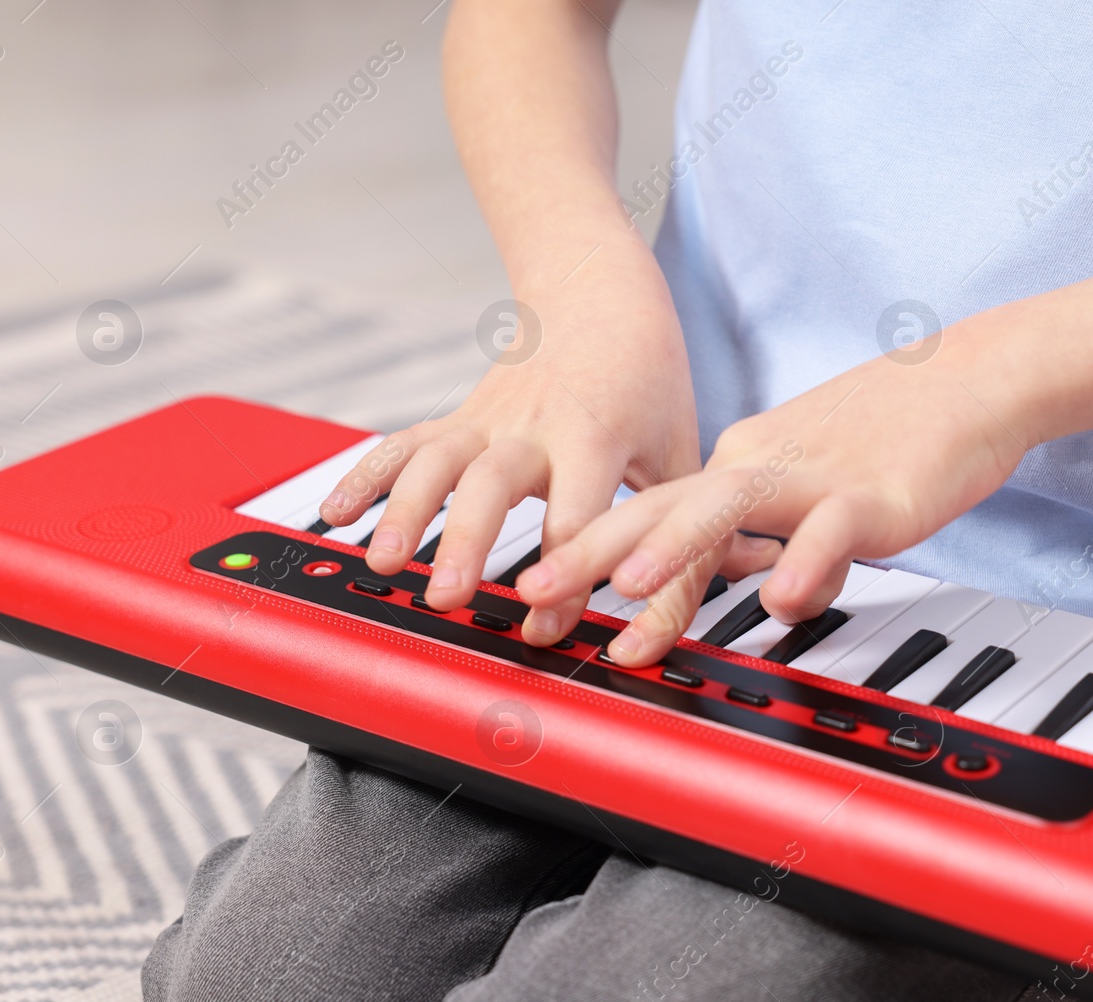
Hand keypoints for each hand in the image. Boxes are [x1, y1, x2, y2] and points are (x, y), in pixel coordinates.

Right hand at [317, 249, 762, 645]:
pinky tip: (337, 516)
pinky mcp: (459, 417)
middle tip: (448, 597)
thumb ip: (699, 518)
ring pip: (438, 461)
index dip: (566, 572)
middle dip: (468, 540)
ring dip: (406, 511)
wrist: (594, 286)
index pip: (581, 513)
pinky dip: (367, 476)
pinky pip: (404, 444)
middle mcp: (535, 424)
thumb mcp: (682, 442)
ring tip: (385, 563)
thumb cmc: (646, 370)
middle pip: (495, 483)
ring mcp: (488, 419)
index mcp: (598, 432)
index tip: (551, 625)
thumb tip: (755, 575)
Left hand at [514, 342, 1033, 665]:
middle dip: (592, 552)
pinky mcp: (869, 493)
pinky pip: (829, 533)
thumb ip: (783, 540)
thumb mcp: (815, 492)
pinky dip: (804, 566)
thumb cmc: (894, 433)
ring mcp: (812, 476)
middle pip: (662, 507)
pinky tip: (782, 602)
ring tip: (627, 589)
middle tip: (531, 590)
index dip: (596, 558)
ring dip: (673, 549)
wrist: (971, 378)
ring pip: (727, 509)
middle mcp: (760, 463)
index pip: (654, 516)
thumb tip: (768, 592)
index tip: (547, 599)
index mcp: (740, 461)